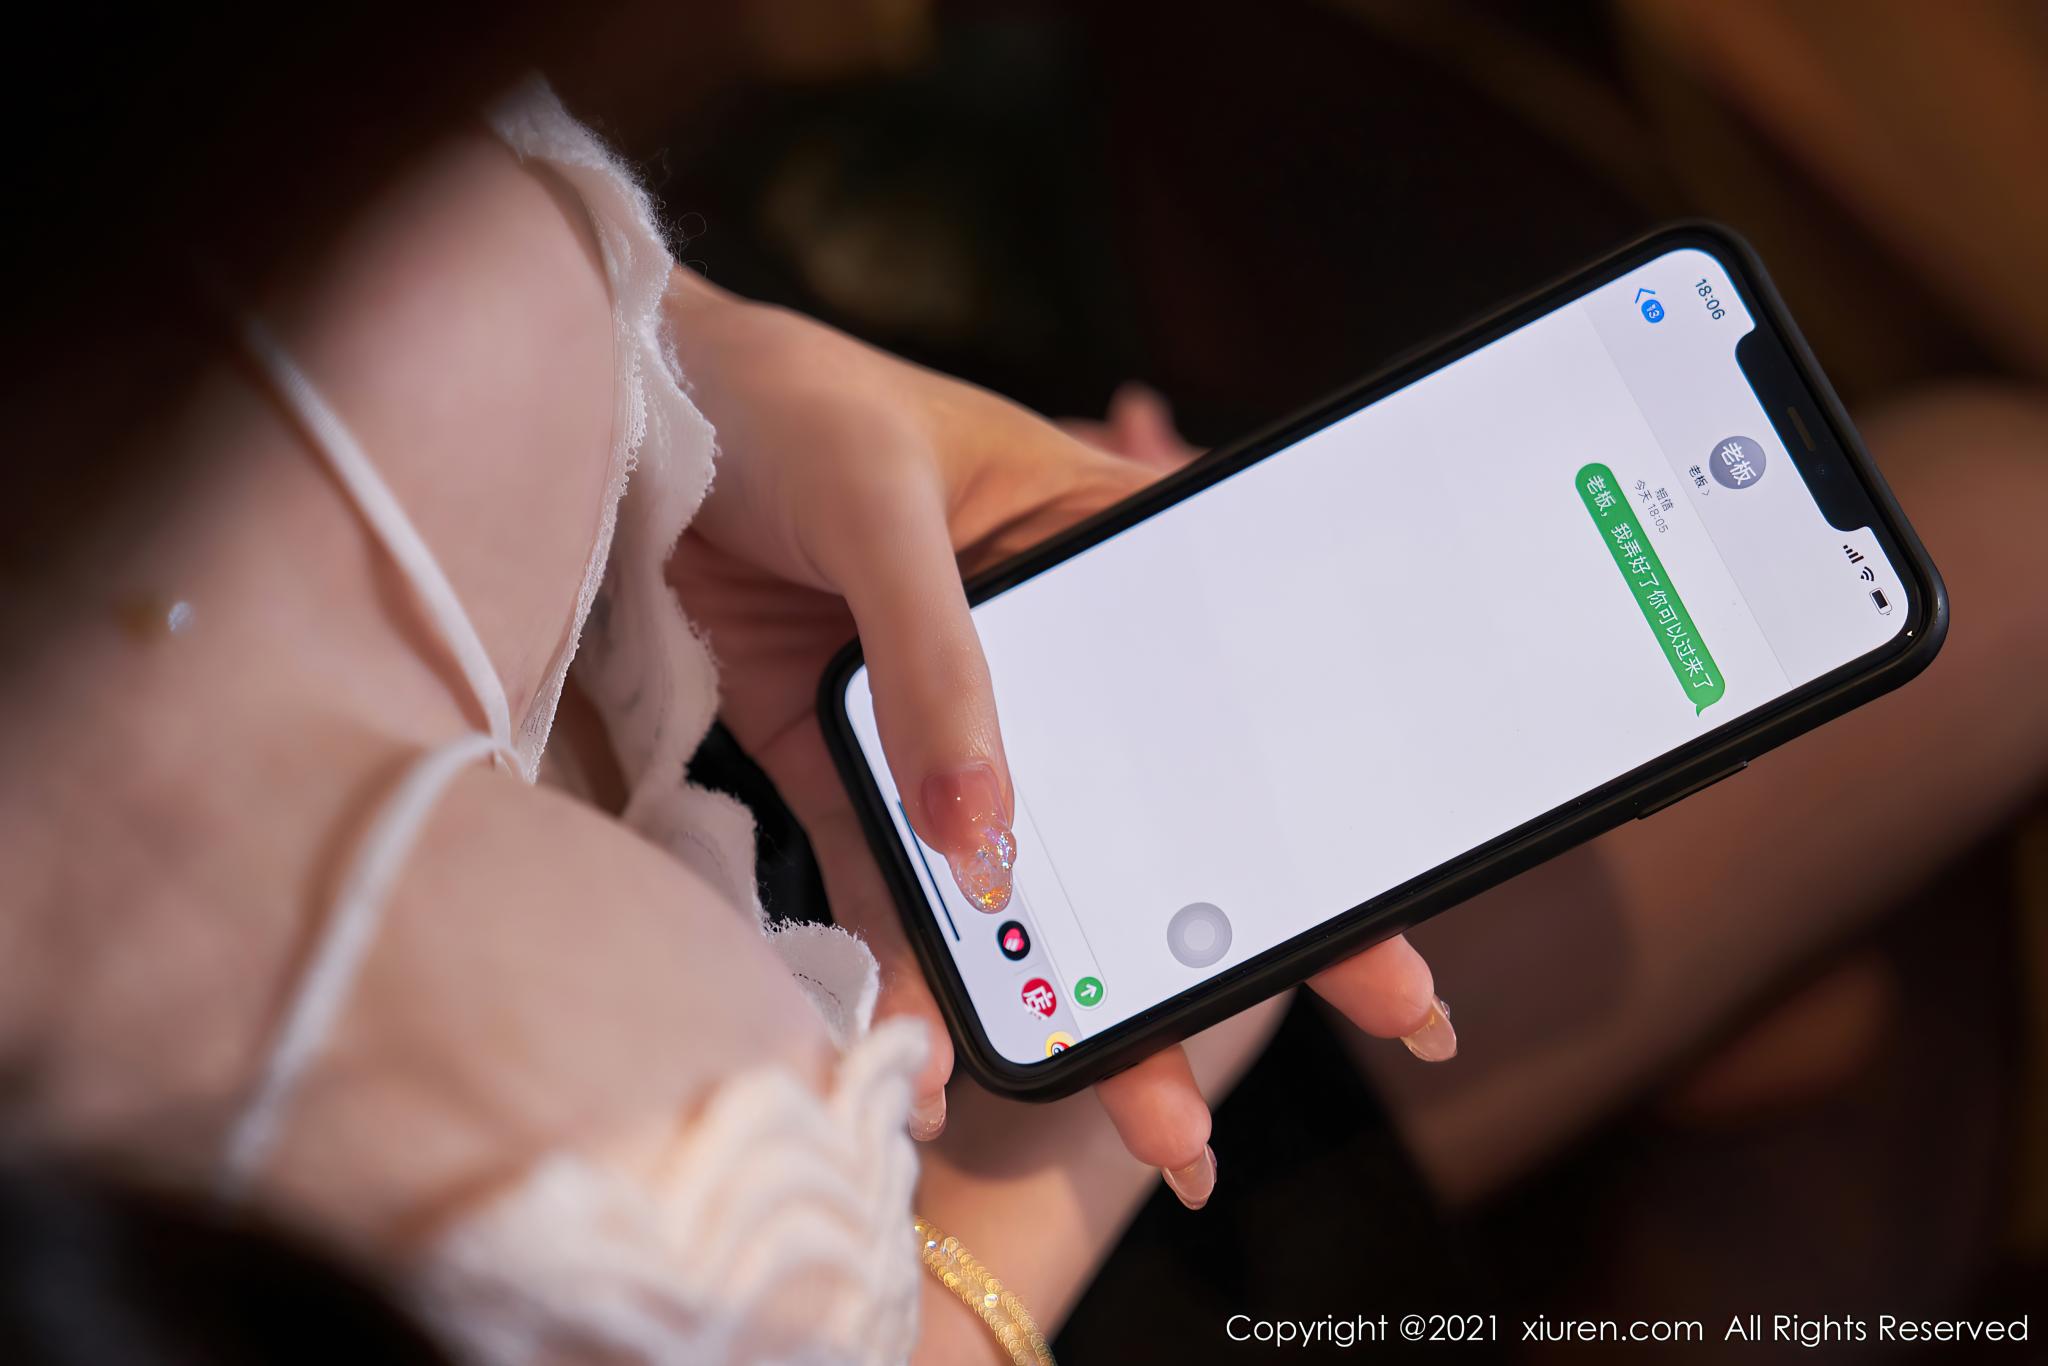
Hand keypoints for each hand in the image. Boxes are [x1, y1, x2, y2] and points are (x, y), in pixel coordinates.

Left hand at [665, 272, 1456, 1206]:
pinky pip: (884, 886)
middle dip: (1196, 966)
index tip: (1379, 944)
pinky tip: (920, 1059)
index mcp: (1102, 565)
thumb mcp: (883, 508)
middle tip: (1232, 1098)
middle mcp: (1041, 661)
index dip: (1309, 831)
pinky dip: (900, 973)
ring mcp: (942, 726)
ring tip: (1124, 1122)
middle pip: (1139, 826)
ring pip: (1017, 884)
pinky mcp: (845, 768)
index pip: (1230, 705)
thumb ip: (937, 666)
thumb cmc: (790, 405)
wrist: (621, 403)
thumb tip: (985, 845)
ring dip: (1060, 1003)